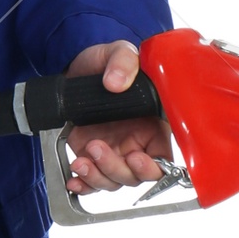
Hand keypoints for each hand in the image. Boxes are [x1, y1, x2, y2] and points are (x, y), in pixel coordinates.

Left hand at [62, 39, 171, 193]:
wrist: (75, 70)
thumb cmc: (104, 63)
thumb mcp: (117, 52)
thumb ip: (123, 61)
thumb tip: (116, 82)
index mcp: (154, 125)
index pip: (164, 159)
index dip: (153, 167)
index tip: (136, 158)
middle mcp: (136, 143)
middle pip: (135, 175)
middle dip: (115, 169)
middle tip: (96, 147)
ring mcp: (114, 151)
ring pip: (113, 181)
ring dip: (97, 177)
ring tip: (81, 160)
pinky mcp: (91, 155)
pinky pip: (92, 181)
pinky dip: (84, 185)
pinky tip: (74, 179)